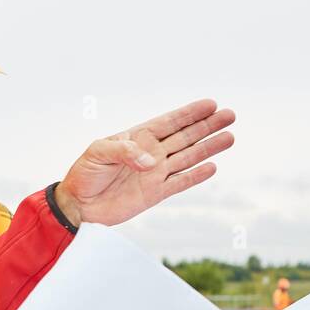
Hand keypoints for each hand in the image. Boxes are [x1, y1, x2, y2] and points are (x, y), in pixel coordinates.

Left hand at [54, 99, 234, 226]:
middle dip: (207, 126)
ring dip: (208, 148)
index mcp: (137, 138)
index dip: (190, 113)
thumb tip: (150, 161)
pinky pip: (180, 183)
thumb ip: (124, 152)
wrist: (78, 205)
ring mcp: (154, 173)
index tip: (211, 104)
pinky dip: (196, 176)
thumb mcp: (97, 152)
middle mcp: (150, 153)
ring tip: (230, 136)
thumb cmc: (84, 174)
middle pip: (185, 137)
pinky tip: (212, 166)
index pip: (169, 122)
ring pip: (188, 157)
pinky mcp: (155, 194)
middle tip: (230, 115)